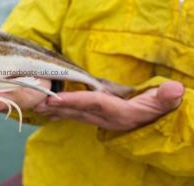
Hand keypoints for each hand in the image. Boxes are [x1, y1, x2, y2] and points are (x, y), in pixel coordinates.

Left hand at [35, 81, 183, 130]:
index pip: (94, 104)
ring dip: (55, 109)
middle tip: (35, 100)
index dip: (75, 100)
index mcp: (120, 111)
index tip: (56, 98)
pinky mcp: (96, 117)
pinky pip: (75, 114)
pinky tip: (48, 110)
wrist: (155, 121)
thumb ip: (165, 97)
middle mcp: (105, 117)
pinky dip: (61, 112)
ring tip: (35, 104)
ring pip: (74, 113)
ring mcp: (99, 119)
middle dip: (56, 105)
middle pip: (77, 110)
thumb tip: (174, 90)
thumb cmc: (157, 107)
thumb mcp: (164, 102)